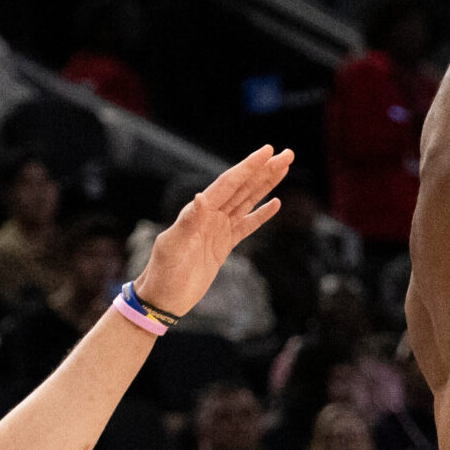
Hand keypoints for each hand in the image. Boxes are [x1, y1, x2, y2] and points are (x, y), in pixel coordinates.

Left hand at [134, 145, 291, 316]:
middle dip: (264, 170)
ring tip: (283, 169)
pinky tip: (275, 203)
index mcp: (200, 211)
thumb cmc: (163, 273)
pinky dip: (261, 214)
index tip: (267, 151)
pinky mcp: (224, 245)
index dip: (249, 167)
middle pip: (243, 187)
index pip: (229, 183)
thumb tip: (200, 197)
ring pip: (248, 201)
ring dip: (266, 185)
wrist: (163, 298)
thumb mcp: (172, 247)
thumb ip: (187, 222)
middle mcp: (211, 215)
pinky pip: (247, 225)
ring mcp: (218, 229)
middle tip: (287, 154)